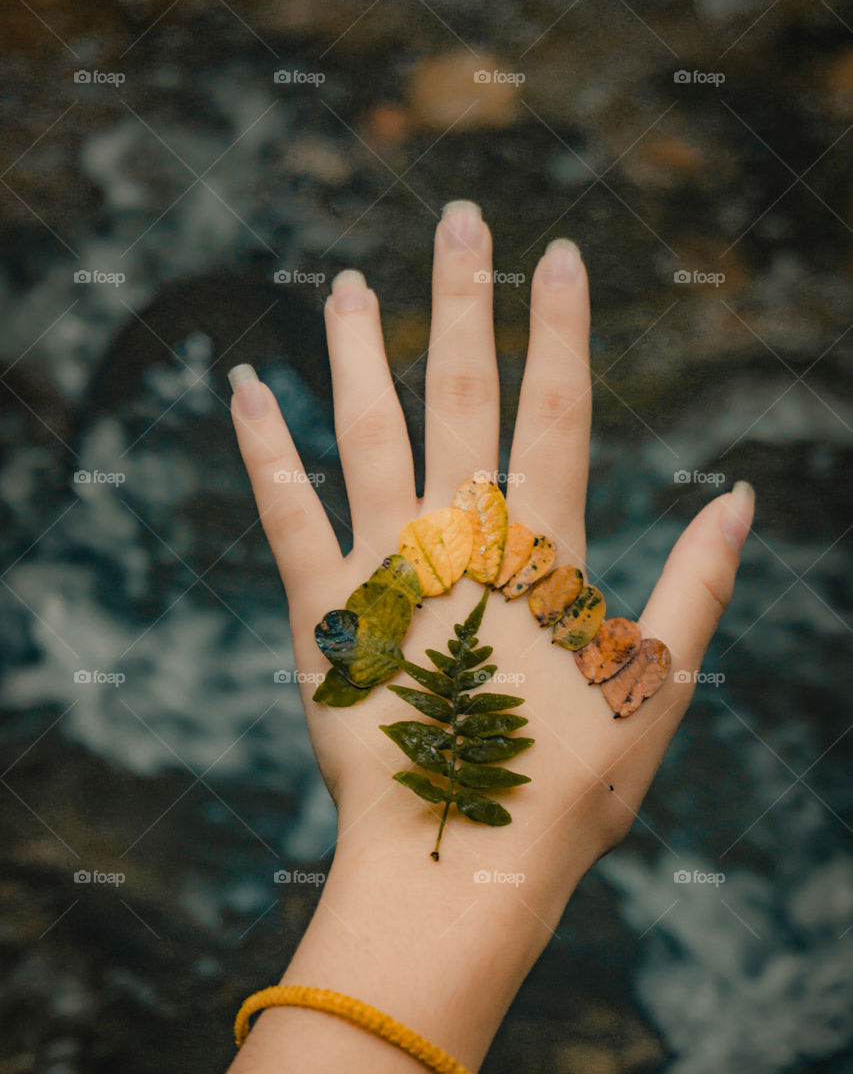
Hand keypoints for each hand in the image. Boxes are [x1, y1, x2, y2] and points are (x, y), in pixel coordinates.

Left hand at [229, 201, 752, 912]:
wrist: (463, 857)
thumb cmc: (569, 786)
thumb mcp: (656, 685)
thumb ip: (697, 585)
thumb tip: (737, 496)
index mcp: (545, 552)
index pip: (558, 410)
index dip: (560, 328)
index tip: (558, 254)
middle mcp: (463, 538)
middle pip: (461, 393)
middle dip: (461, 299)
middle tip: (458, 217)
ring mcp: (387, 567)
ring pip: (367, 430)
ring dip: (357, 349)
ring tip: (344, 281)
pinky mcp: (325, 609)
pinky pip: (286, 509)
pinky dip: (262, 446)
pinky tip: (242, 386)